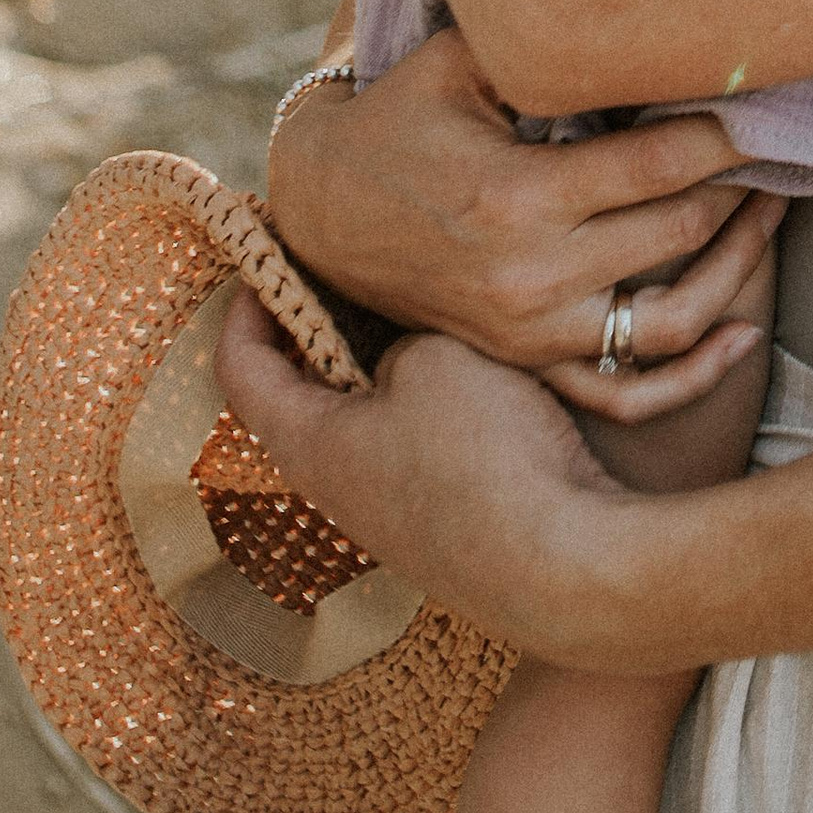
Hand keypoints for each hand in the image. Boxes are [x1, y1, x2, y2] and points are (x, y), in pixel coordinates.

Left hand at [217, 295, 669, 667]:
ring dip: (387, 358)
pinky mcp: (448, 522)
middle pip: (303, 388)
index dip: (248, 300)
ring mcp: (394, 513)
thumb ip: (399, 329)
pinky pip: (419, 440)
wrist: (571, 562)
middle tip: (355, 264)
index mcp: (307, 444)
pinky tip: (480, 365)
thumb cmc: (487, 453)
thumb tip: (401, 341)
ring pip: (368, 413)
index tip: (271, 250)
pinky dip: (430, 393)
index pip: (241, 365)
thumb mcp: (432, 353)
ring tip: (426, 303)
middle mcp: (337, 486)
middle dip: (325, 321)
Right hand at [267, 26, 784, 418]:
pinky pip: (628, 393)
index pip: (664, 163)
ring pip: (673, 317)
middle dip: (744, 182)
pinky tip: (745, 332)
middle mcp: (534, 274)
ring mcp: (535, 330)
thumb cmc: (398, 121)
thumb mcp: (456, 64)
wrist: (320, 216)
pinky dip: (694, 372)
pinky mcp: (532, 361)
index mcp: (520, 194)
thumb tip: (639, 14)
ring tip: (772, 213)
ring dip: (738, 265)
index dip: (731, 132)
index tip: (770, 101)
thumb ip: (540, 43)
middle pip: (681, 230)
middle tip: (784, 143)